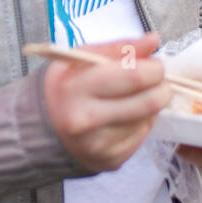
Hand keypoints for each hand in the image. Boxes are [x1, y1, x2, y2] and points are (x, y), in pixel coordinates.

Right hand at [42, 31, 173, 174]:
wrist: (40, 128)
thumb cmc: (64, 86)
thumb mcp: (80, 58)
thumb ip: (118, 48)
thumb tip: (153, 41)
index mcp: (76, 89)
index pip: (134, 77)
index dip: (154, 68)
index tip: (154, 64)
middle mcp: (87, 121)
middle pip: (148, 102)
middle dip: (161, 88)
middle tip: (157, 81)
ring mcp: (100, 145)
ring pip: (147, 120)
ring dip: (150, 106)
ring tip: (134, 98)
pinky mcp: (110, 161)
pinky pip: (141, 137)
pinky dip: (140, 124)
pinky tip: (125, 117)